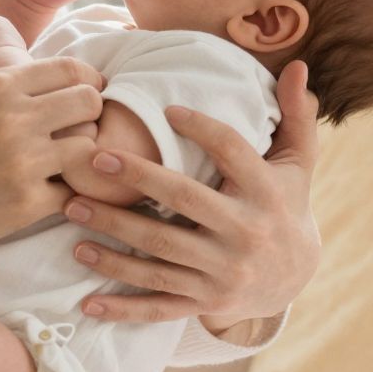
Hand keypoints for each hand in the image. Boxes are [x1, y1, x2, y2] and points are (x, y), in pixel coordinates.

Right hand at [0, 58, 103, 258]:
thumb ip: (8, 81)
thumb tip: (56, 73)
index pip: (71, 69)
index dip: (89, 80)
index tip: (90, 94)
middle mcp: (14, 119)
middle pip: (90, 102)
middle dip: (92, 114)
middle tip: (81, 128)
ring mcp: (23, 162)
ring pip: (90, 146)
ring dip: (84, 154)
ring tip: (68, 161)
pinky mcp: (27, 202)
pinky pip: (74, 190)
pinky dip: (69, 192)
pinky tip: (54, 191)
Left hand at [61, 60, 322, 330]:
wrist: (296, 277)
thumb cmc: (286, 204)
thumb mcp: (299, 161)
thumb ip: (295, 113)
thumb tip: (297, 64)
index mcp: (265, 192)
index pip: (232, 152)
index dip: (201, 127)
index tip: (167, 109)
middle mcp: (244, 234)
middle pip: (182, 203)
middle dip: (135, 181)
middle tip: (92, 160)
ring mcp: (223, 274)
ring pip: (160, 257)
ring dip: (113, 237)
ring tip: (73, 213)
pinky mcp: (205, 304)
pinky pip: (159, 306)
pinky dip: (122, 306)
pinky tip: (86, 299)